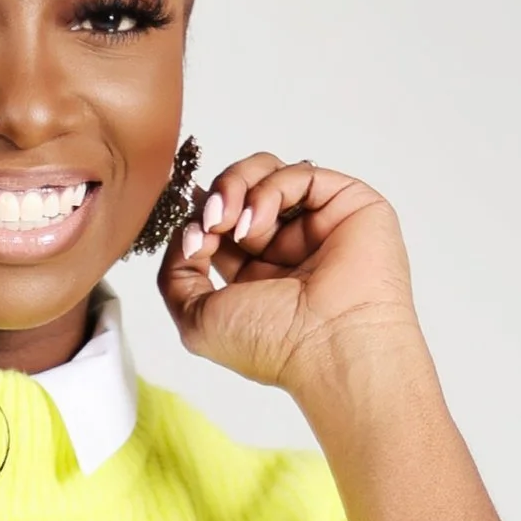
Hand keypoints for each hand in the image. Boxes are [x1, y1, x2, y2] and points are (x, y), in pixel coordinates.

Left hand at [158, 153, 421, 399]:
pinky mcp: (346, 203)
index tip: (193, 239)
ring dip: (237, 186)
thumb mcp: (196, 320)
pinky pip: (300, 174)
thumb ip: (175, 275)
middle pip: (240, 192)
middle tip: (210, 222)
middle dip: (216, 198)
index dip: (198, 220)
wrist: (331, 347)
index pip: (219, 226)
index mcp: (256, 277)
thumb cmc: (273, 345)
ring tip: (228, 219)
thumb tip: (188, 232)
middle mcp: (287, 248)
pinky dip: (269, 190)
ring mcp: (317, 223)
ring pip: (268, 173)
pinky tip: (256, 224)